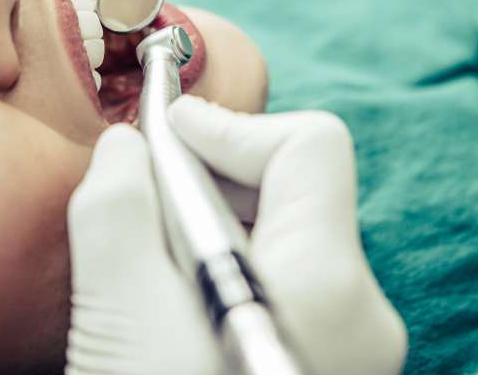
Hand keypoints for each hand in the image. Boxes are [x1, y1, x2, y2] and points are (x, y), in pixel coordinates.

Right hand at [65, 96, 406, 374]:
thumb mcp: (119, 320)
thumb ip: (117, 213)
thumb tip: (124, 149)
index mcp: (326, 283)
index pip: (309, 144)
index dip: (229, 127)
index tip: (164, 135)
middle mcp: (360, 311)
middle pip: (291, 190)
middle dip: (210, 179)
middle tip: (142, 205)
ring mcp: (351, 348)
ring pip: (282, 242)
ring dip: (212, 230)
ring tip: (150, 268)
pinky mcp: (331, 370)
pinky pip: (284, 290)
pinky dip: (228, 275)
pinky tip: (174, 311)